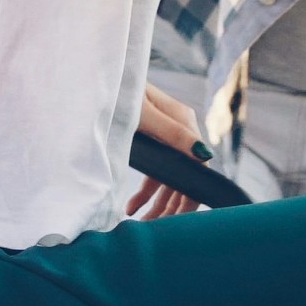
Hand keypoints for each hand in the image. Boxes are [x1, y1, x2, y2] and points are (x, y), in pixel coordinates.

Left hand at [126, 88, 205, 219]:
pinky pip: (157, 170)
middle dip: (172, 206)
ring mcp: (165, 135)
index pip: (197, 169)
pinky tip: (132, 206)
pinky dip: (146, 191)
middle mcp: (179, 129)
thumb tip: (204, 156)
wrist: (101, 75)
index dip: (189, 198)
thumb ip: (173, 135)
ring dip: (157, 203)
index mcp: (183, 123)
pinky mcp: (151, 139)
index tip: (177, 222)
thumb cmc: (120, 92)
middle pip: (184, 176)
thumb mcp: (143, 115)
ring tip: (143, 224)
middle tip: (157, 229)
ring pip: (169, 177)